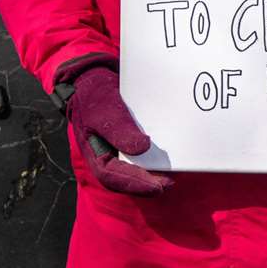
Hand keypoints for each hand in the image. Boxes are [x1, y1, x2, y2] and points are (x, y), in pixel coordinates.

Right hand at [63, 66, 170, 195]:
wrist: (93, 80)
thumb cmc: (95, 97)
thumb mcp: (104, 111)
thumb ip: (119, 130)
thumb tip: (142, 149)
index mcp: (96, 155)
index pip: (113, 177)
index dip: (136, 184)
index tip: (157, 187)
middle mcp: (108, 158)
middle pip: (127, 178)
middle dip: (148, 184)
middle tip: (169, 184)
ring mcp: (119, 151)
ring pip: (136, 169)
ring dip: (153, 174)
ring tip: (173, 174)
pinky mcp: (130, 141)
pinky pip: (143, 155)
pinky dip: (155, 158)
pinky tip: (170, 157)